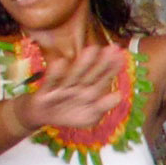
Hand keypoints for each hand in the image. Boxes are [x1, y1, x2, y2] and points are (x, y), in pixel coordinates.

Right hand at [13, 43, 127, 131]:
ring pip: (74, 75)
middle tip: (112, 48)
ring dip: (82, 63)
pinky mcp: (47, 91)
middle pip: (91, 74)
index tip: (121, 57)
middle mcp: (78, 86)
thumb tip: (119, 95)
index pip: (103, 80)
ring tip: (92, 50)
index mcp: (90, 91)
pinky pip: (51, 82)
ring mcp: (63, 87)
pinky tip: (61, 61)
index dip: (112, 69)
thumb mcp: (90, 116)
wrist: (44, 115)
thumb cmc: (70, 114)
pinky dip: (55, 73)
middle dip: (101, 62)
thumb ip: (103, 106)